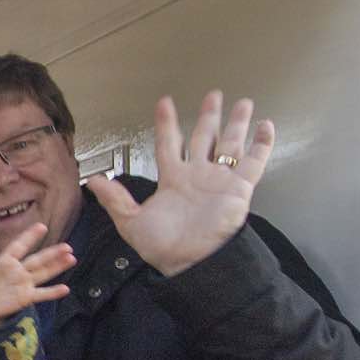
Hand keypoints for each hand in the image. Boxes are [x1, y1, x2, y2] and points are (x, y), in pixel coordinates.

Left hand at [0, 224, 74, 324]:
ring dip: (57, 267)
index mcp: (6, 261)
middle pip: (38, 260)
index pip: (19, 246)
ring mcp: (24, 283)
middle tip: (67, 246)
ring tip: (71, 258)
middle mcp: (19, 270)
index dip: (29, 237)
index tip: (41, 226)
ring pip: (44, 273)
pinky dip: (53, 292)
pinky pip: (41, 294)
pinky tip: (65, 289)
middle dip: (52, 253)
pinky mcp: (26, 297)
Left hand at [83, 92, 271, 277]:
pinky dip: (261, 144)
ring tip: (243, 102)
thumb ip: (115, 199)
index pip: (169, 143)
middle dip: (209, 115)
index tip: (165, 102)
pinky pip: (253, 162)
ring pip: (230, 143)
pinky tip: (266, 126)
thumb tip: (93, 180)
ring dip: (236, 123)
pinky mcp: (240, 188)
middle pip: (204, 137)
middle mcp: (198, 175)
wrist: (191, 264)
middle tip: (213, 95)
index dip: (166, 123)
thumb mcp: (131, 222)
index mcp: (173, 179)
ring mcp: (220, 180)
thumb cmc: (163, 248)